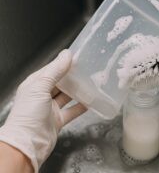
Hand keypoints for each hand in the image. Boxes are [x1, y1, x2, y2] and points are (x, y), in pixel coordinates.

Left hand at [0, 50, 86, 172]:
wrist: (28, 144)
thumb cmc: (29, 114)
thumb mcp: (40, 87)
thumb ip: (54, 71)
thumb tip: (66, 54)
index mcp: (34, 85)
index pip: (51, 70)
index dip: (63, 64)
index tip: (78, 59)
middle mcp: (42, 95)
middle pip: (60, 82)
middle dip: (72, 77)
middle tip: (88, 71)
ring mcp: (51, 108)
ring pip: (67, 96)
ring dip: (78, 91)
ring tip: (91, 84)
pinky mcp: (59, 119)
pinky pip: (73, 110)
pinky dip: (82, 106)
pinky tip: (90, 101)